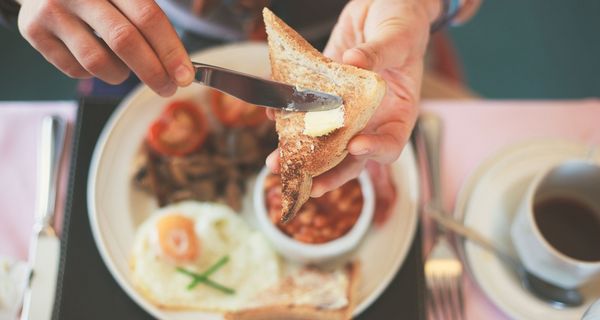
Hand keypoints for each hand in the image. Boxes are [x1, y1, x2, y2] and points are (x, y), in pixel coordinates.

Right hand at [17, 0, 194, 95]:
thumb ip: (151, 21)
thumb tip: (181, 67)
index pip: (148, 17)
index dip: (170, 50)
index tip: (185, 76)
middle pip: (124, 41)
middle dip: (153, 72)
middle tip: (167, 87)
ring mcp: (53, 10)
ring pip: (98, 62)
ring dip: (120, 74)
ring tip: (124, 67)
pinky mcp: (33, 30)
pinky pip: (75, 69)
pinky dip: (93, 74)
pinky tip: (95, 57)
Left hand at [267, 0, 438, 195]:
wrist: (383, 6)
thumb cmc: (403, 23)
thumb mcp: (398, 36)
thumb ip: (379, 53)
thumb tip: (354, 63)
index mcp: (398, 111)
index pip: (390, 144)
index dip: (374, 151)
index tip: (355, 146)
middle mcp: (371, 117)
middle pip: (350, 156)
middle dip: (326, 171)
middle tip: (303, 181)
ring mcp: (346, 108)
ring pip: (324, 139)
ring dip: (299, 152)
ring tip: (276, 161)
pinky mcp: (325, 93)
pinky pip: (307, 110)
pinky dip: (288, 115)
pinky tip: (272, 115)